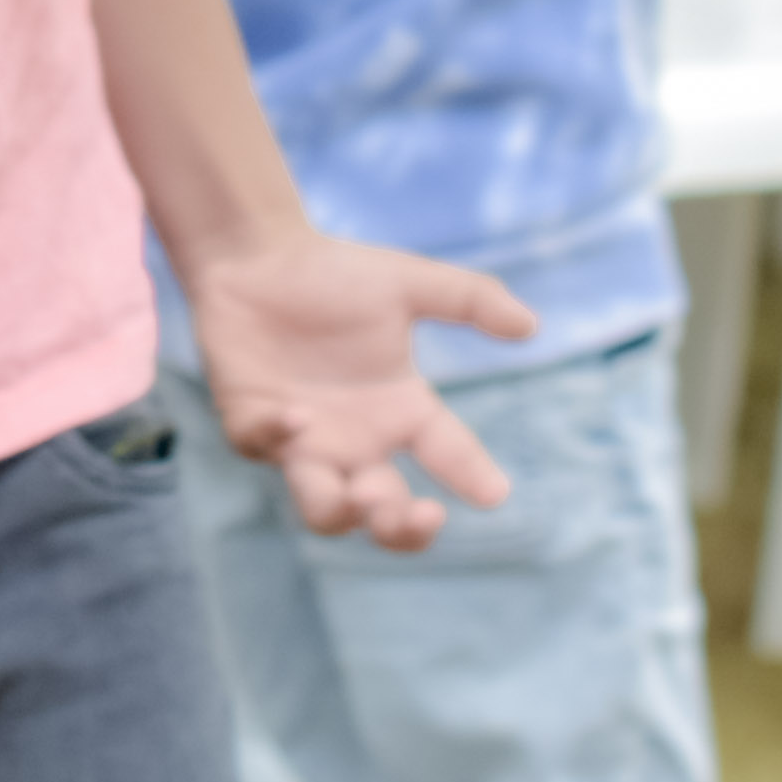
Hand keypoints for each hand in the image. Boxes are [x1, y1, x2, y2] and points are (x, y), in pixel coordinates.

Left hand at [183, 216, 537, 551]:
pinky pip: (260, 448)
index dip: (473, 476)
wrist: (257, 253)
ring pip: (324, 509)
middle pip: (387, 512)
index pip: (448, 453)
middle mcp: (355, 439)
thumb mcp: (407, 283)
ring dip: (344, 511)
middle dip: (404, 527)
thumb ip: (470, 299)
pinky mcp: (250, 423)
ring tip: (364, 492)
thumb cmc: (332, 274)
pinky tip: (295, 417)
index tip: (494, 493)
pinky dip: (276, 439)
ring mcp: (302, 440)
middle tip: (422, 515)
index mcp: (400, 409)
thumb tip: (531, 325)